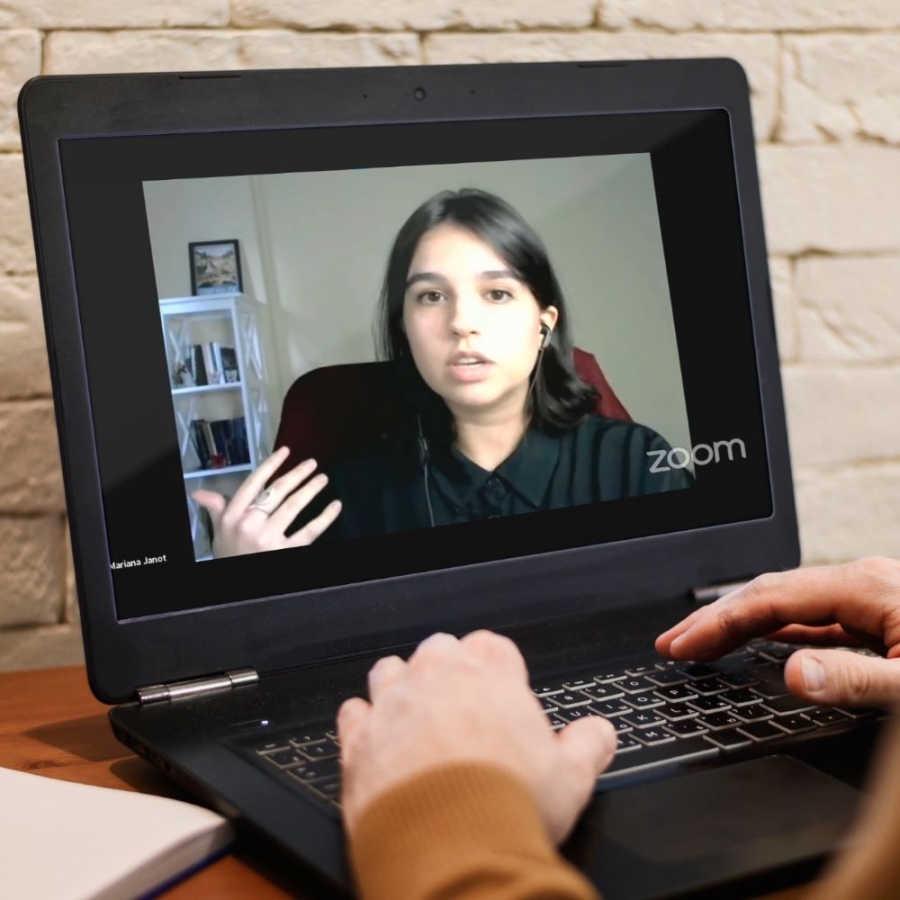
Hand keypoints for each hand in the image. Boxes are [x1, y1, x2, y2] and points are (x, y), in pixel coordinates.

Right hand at [192, 447, 341, 557]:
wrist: (235, 587)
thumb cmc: (229, 553)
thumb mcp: (219, 530)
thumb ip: (216, 508)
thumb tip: (199, 492)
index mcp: (233, 514)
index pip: (254, 483)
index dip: (270, 465)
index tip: (285, 451)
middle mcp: (250, 523)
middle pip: (277, 492)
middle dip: (296, 475)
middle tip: (312, 464)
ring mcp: (268, 538)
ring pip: (293, 507)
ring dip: (311, 490)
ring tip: (322, 479)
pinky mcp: (285, 552)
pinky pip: (310, 531)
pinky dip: (325, 517)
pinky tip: (335, 506)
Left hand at [337, 630, 615, 843]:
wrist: (451, 848)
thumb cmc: (509, 807)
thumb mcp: (571, 778)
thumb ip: (588, 745)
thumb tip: (600, 733)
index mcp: (491, 676)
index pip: (492, 646)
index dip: (498, 666)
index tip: (502, 687)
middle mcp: (438, 678)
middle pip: (440, 648)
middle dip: (450, 667)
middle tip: (462, 702)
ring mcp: (394, 704)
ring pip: (391, 669)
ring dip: (402, 684)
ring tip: (416, 712)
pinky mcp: (360, 739)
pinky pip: (353, 712)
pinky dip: (364, 721)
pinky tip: (376, 738)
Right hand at [655, 557, 899, 707]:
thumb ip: (856, 679)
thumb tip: (793, 675)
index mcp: (866, 588)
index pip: (770, 600)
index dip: (718, 624)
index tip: (681, 646)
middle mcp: (862, 583)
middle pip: (769, 594)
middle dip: (714, 618)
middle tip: (671, 644)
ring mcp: (870, 596)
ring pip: (787, 604)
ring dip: (740, 623)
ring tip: (702, 643)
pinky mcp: (879, 614)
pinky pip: (812, 617)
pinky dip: (775, 629)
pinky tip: (761, 638)